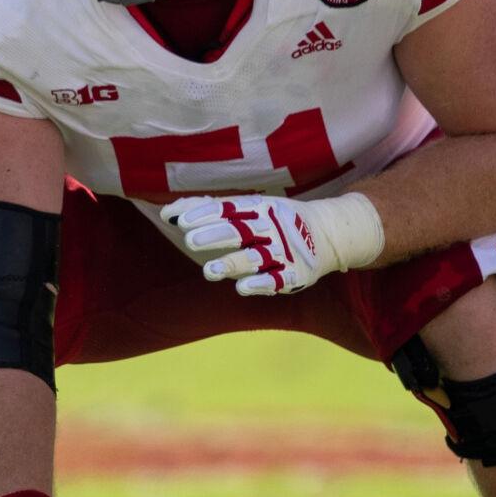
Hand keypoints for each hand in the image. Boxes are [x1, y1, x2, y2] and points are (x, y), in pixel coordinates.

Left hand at [162, 192, 382, 295]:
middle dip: (215, 235)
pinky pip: (277, 280)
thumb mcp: (246, 208)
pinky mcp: (294, 275)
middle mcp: (270, 228)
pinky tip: (241, 287)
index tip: (179, 220)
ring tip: (208, 271)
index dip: (204, 214)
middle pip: (240, 230)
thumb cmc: (272, 220)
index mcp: (256, 208)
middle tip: (189, 240)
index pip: (227, 209)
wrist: (326, 233)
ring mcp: (282, 252)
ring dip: (232, 263)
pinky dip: (260, 284)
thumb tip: (169, 211)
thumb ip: (208, 210)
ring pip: (255, 258)